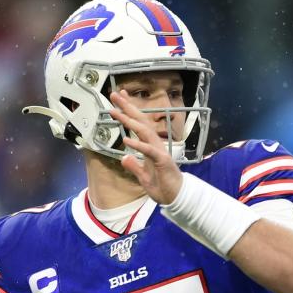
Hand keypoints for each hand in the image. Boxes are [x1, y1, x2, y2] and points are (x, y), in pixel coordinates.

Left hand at [109, 90, 183, 204]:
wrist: (177, 197)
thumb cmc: (162, 186)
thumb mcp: (143, 176)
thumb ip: (134, 166)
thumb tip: (124, 158)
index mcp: (150, 146)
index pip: (138, 125)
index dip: (128, 111)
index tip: (118, 100)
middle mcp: (155, 145)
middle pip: (141, 122)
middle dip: (128, 107)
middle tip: (115, 94)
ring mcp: (159, 152)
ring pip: (144, 131)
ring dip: (130, 121)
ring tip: (116, 112)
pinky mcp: (162, 161)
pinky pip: (149, 151)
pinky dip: (138, 144)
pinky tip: (126, 139)